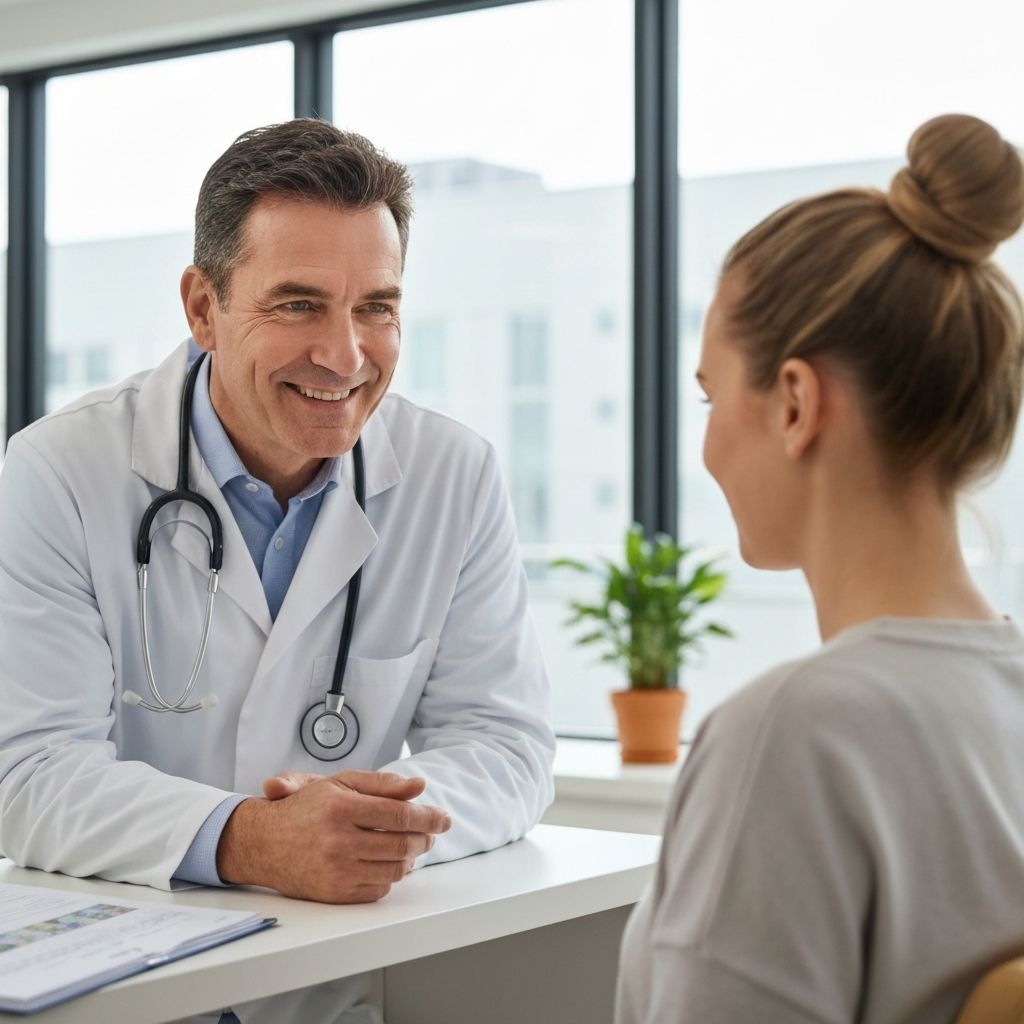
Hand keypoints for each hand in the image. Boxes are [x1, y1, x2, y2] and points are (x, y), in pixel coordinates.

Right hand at [216, 770, 450, 903]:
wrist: (264, 842)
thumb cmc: (306, 807)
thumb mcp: (340, 783)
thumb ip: (382, 784)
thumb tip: (419, 786)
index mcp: (342, 808)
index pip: (400, 814)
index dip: (428, 816)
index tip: (443, 818)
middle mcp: (339, 840)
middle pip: (402, 843)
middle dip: (425, 838)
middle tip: (432, 833)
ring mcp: (337, 870)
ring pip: (395, 869)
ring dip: (412, 858)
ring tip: (413, 846)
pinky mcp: (335, 893)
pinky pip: (379, 888)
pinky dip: (391, 876)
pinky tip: (389, 862)